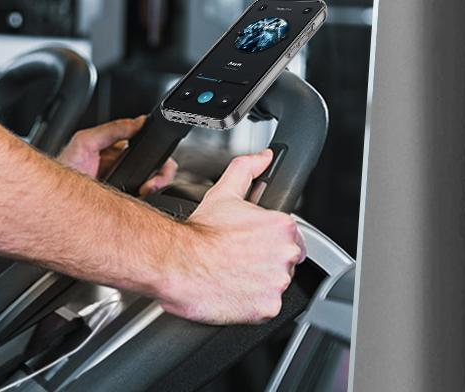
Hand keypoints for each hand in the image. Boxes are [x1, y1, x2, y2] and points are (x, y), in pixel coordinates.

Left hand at [57, 116, 177, 196]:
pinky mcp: (125, 204)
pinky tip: (139, 200)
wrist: (54, 199)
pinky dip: (147, 203)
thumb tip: (137, 121)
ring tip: (144, 191)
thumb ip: (111, 129)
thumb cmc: (64, 168)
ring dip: (155, 189)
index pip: (149, 146)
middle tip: (150, 183)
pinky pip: (145, 204)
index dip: (157, 153)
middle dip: (161, 175)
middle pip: (158, 168)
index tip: (155, 159)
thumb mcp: (85, 142)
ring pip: (156, 188)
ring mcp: (127, 187)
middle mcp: (126, 168)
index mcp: (119, 150)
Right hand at [152, 149, 305, 324]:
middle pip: (286, 260)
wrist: (175, 264)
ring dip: (260, 282)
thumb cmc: (197, 234)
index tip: (251, 245)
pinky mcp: (268, 308)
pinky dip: (254, 303)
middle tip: (239, 260)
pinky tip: (235, 292)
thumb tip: (263, 157)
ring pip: (277, 284)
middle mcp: (286, 254)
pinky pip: (268, 307)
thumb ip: (246, 170)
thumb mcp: (223, 193)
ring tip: (235, 275)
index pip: (289, 236)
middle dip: (266, 261)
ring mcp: (278, 282)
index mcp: (281, 226)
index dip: (268, 241)